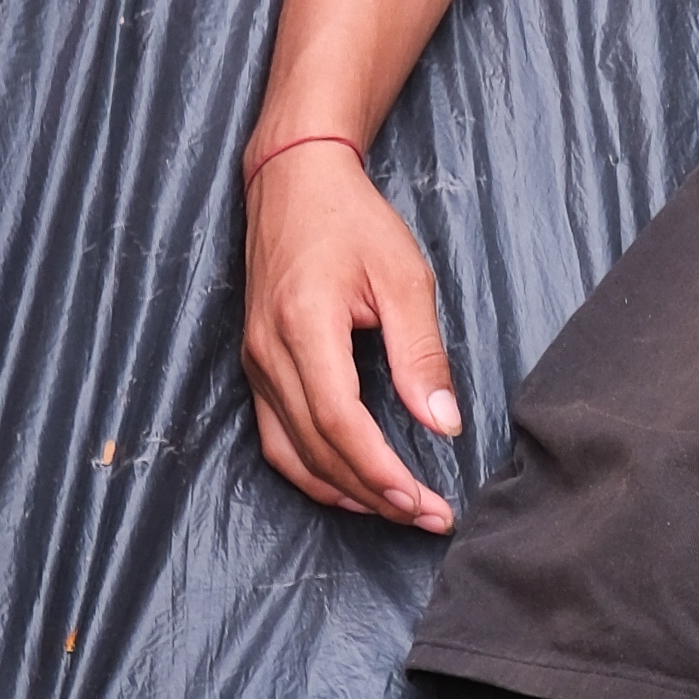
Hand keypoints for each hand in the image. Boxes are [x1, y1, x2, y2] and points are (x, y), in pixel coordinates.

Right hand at [240, 142, 463, 527]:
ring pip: (292, 454)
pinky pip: (276, 439)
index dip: (381, 471)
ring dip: (344, 491)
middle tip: (429, 517)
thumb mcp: (404, 277)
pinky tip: (350, 485)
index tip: (423, 500)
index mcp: (304, 326)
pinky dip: (313, 471)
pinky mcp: (256, 366)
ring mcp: (255, 363)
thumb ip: (422, 354)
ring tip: (397, 511)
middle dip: (375, 494)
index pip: (340, 423)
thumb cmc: (352, 221)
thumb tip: (444, 423)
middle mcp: (268, 353)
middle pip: (317, 450)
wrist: (294, 181)